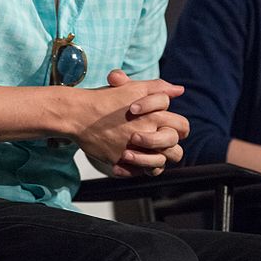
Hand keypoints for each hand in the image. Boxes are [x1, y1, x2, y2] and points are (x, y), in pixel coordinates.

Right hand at [68, 71, 186, 171]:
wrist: (78, 113)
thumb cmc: (105, 99)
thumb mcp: (133, 88)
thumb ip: (158, 88)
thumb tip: (180, 90)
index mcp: (154, 115)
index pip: (182, 126)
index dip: (177, 127)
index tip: (164, 124)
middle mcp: (147, 134)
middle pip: (175, 149)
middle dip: (169, 146)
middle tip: (156, 141)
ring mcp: (134, 150)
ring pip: (160, 163)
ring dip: (156, 160)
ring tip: (143, 152)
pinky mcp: (120, 162)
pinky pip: (140, 172)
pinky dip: (138, 168)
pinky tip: (131, 159)